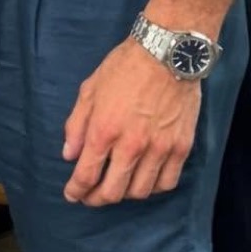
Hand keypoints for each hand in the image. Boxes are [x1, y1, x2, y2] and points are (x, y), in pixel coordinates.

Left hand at [61, 38, 200, 206]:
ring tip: (118, 186)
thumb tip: (69, 155)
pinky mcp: (181, 147)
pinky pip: (167, 182)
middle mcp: (131, 145)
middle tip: (92, 196)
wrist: (168, 52)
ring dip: (125, 194)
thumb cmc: (125, 67)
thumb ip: (76, 126)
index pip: (86, 175)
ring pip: (140, 192)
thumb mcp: (90, 90)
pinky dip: (153, 187)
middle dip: (97, 199)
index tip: (72, 195)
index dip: (76, 191)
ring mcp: (159, 148)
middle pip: (113, 192)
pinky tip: (145, 179)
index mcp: (104, 130)